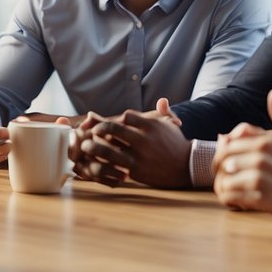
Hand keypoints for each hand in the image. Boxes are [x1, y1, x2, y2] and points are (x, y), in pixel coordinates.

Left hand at [73, 99, 190, 187]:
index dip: (117, 119)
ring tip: (86, 146)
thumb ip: (164, 111)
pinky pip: (113, 165)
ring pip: (109, 149)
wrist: (186, 167)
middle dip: (99, 128)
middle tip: (92, 130)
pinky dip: (103, 162)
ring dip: (95, 146)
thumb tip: (162, 100)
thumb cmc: (176, 144)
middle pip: (113, 130)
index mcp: (150, 125)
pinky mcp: (135, 171)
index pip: (126, 116)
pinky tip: (96, 161)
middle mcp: (143, 139)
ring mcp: (138, 156)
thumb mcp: (171, 125)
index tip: (112, 122)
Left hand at [213, 89, 271, 219]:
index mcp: (267, 140)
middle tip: (223, 177)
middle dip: (219, 169)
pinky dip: (230, 199)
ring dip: (224, 186)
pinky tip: (237, 201)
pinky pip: (232, 197)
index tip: (225, 162)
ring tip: (231, 190)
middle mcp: (262, 156)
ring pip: (225, 179)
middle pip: (223, 160)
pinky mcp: (264, 199)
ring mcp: (262, 177)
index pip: (229, 143)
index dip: (223, 153)